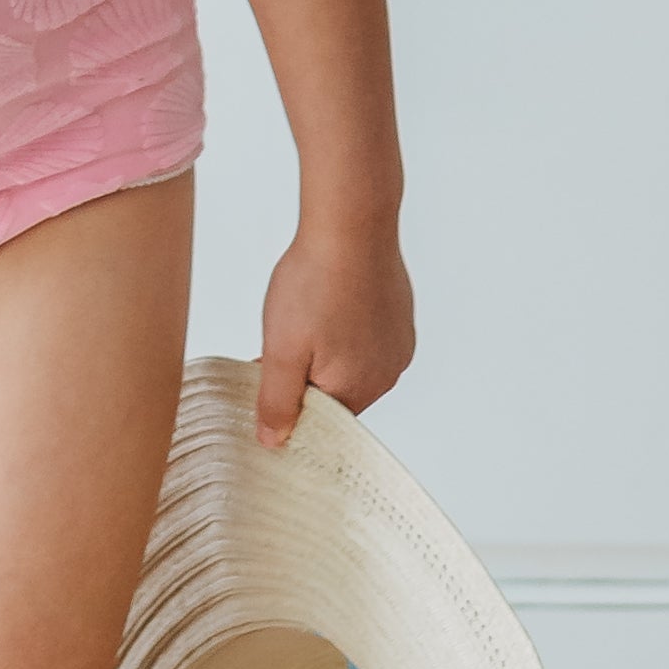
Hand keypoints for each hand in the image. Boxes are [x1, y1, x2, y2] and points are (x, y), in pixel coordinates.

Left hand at [255, 223, 414, 448]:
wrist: (352, 225)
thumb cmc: (317, 282)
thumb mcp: (281, 350)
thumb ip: (277, 403)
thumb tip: (273, 443)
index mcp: (357, 390)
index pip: (318, 421)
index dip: (288, 401)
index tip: (269, 373)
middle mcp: (386, 375)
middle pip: (335, 394)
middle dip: (305, 375)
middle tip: (283, 338)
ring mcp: (398, 345)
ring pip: (350, 366)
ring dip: (324, 351)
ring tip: (308, 314)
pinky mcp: (400, 319)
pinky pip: (366, 340)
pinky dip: (344, 330)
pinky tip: (329, 302)